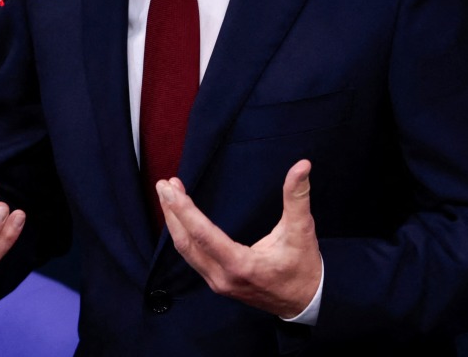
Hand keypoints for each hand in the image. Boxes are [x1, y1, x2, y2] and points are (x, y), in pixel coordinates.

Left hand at [157, 159, 321, 317]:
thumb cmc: (302, 266)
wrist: (304, 302)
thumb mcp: (302, 230)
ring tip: (169, 196)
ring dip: (175, 222)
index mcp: (241, 265)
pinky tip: (180, 219)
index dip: (184, 211)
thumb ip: (298, 196)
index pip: (203, 235)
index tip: (171, 189)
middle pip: (186, 243)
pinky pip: (192, 257)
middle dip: (172, 212)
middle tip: (163, 185)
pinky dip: (183, 235)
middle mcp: (223, 277)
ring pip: (186, 252)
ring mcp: (218, 282)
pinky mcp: (217, 282)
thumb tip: (302, 166)